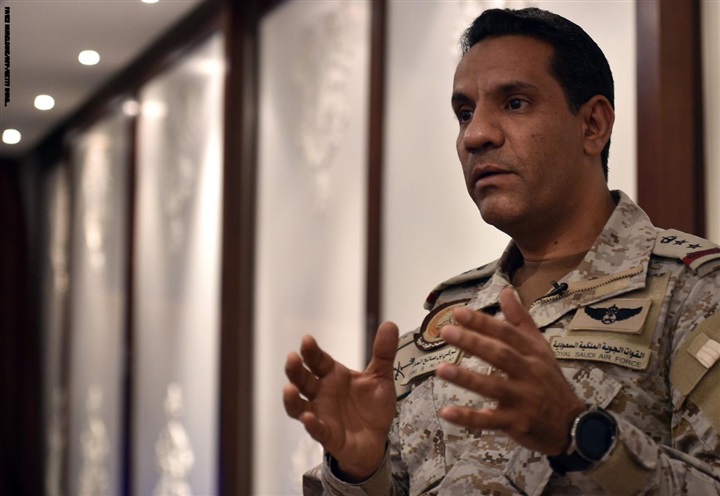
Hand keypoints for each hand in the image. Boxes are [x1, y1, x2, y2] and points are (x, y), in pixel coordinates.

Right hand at [283, 321, 398, 480]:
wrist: (378, 439)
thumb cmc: (372, 406)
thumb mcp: (381, 377)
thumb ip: (383, 353)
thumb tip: (390, 324)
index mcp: (332, 376)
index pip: (317, 360)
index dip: (311, 350)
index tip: (307, 340)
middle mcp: (321, 393)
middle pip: (302, 379)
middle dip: (295, 369)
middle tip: (292, 358)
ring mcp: (321, 414)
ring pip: (298, 406)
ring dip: (292, 398)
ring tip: (289, 388)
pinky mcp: (327, 435)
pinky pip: (316, 429)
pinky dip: (311, 424)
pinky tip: (309, 418)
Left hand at [436, 288, 585, 454]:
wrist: (571, 424)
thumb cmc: (548, 380)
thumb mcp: (539, 348)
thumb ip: (520, 320)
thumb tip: (505, 291)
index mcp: (532, 353)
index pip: (506, 333)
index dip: (483, 322)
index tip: (458, 313)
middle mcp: (528, 373)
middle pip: (500, 355)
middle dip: (473, 343)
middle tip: (446, 332)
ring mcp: (522, 399)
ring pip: (493, 387)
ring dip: (467, 378)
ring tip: (441, 369)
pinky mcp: (516, 423)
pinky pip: (489, 421)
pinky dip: (468, 418)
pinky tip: (446, 412)